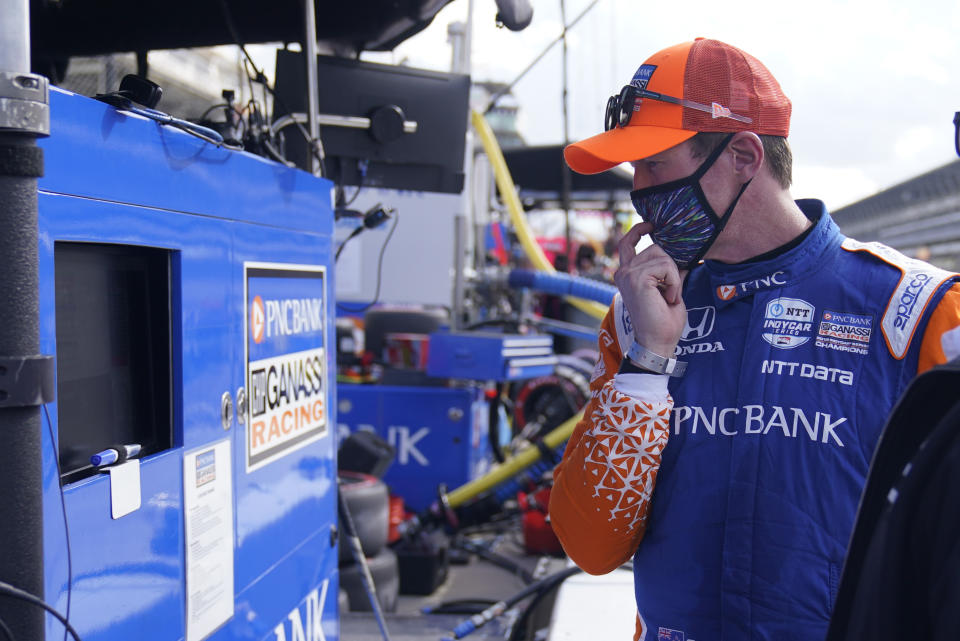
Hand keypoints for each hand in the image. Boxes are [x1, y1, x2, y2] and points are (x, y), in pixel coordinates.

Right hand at [614, 222, 686, 357]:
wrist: (657, 342)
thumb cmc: (663, 321)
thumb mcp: (667, 289)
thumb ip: (667, 270)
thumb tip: (678, 255)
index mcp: (626, 274)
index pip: (627, 243)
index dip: (638, 230)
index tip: (650, 224)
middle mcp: (623, 272)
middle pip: (655, 248)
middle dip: (670, 266)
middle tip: (669, 292)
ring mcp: (628, 274)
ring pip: (663, 256)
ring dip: (673, 277)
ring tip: (668, 297)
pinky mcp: (637, 278)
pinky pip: (666, 266)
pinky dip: (673, 282)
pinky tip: (668, 298)